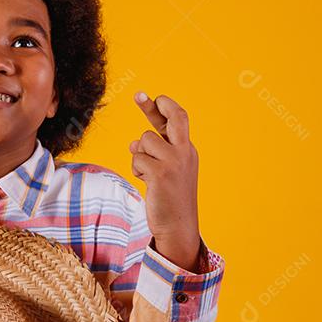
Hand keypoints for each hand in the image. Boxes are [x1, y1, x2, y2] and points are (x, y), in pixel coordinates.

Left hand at [128, 92, 202, 270]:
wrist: (178, 226)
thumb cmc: (170, 199)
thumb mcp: (167, 171)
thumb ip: (153, 154)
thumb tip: (134, 143)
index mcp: (187, 150)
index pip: (178, 119)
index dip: (163, 107)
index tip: (151, 96)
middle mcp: (184, 152)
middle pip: (174, 117)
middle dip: (154, 105)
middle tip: (139, 96)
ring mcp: (174, 162)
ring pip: (144, 141)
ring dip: (139, 156)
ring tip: (148, 174)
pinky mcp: (161, 173)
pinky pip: (137, 158)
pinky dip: (137, 169)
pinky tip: (146, 181)